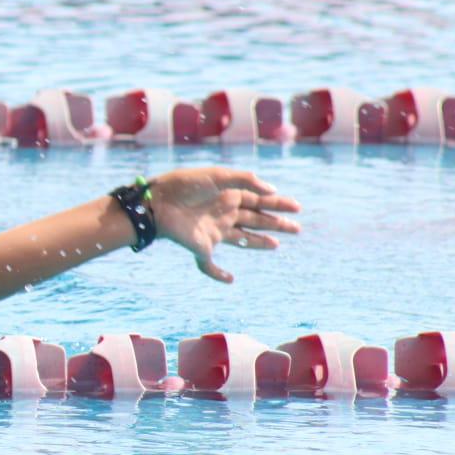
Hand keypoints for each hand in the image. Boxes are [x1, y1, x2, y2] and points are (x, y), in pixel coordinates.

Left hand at [149, 167, 301, 283]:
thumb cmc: (184, 185)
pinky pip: (209, 264)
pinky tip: (230, 279)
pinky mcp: (201, 247)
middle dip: (276, 224)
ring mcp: (213, 232)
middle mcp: (223, 214)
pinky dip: (217, 273)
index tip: (296, 208)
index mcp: (227, 196)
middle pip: (255, 220)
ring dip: (259, 242)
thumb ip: (244, 180)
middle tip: (297, 228)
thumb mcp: (217, 176)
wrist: (157, 202)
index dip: (278, 204)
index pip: (258, 201)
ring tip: (276, 244)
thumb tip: (271, 189)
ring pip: (241, 239)